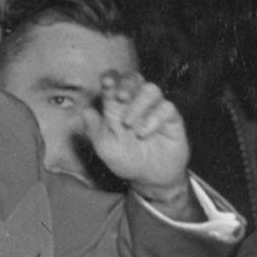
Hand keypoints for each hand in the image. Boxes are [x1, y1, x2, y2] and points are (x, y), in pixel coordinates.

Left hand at [84, 75, 196, 216]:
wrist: (150, 179)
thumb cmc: (126, 159)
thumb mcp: (106, 148)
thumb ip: (95, 130)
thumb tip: (85, 111)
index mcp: (117, 105)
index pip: (114, 81)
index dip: (110, 77)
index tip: (106, 82)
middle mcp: (136, 102)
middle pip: (134, 78)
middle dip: (126, 84)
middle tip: (120, 98)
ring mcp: (155, 109)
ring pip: (151, 89)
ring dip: (139, 104)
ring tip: (130, 125)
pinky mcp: (171, 119)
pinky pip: (166, 108)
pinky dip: (153, 119)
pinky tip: (143, 133)